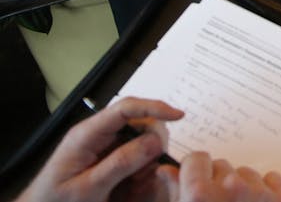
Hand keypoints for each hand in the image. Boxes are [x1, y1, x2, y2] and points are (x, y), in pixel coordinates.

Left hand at [17, 97, 181, 201]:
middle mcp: (97, 135)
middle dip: (152, 144)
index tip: (178, 116)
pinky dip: (143, 168)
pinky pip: (137, 154)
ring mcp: (104, 145)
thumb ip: (120, 164)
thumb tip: (153, 142)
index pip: (126, 108)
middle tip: (146, 171)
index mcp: (86, 135)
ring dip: (147, 160)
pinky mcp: (109, 157)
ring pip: (142, 139)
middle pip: (140, 122)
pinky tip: (133, 184)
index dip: (155, 107)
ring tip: (135, 183)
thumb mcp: (88, 188)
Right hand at [158, 152, 280, 201]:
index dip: (194, 171)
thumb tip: (165, 171)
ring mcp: (257, 193)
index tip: (195, 181)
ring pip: (246, 173)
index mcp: (199, 193)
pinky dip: (267, 190)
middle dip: (218, 181)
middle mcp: (230, 187)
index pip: (196, 158)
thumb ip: (174, 192)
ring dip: (241, 187)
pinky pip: (272, 179)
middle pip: (221, 166)